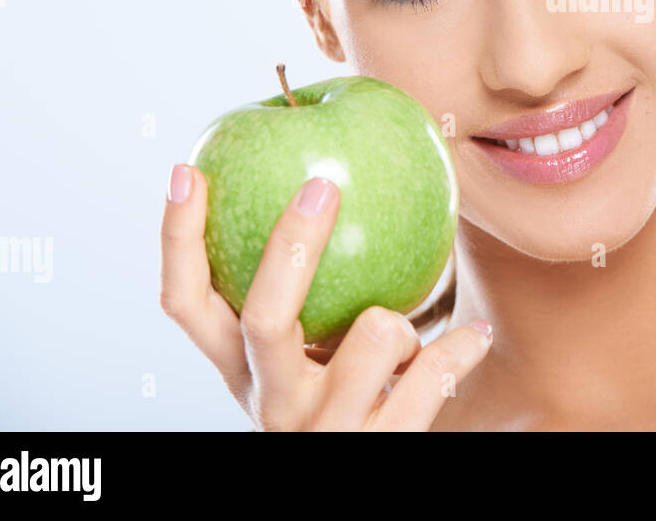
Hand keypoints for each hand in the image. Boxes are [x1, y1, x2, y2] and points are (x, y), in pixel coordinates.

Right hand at [159, 163, 490, 429]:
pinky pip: (435, 374)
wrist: (360, 484)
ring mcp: (328, 430)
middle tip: (322, 184)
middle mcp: (273, 404)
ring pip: (372, 337)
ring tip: (407, 330)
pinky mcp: (385, 446)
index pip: (186, 304)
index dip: (178, 239)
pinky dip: (461, 348)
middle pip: (264, 317)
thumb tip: (324, 175)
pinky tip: (477, 334)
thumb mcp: (307, 357)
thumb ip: (305, 294)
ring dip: (399, 321)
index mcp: (241, 371)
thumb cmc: (343, 397)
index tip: (187, 170)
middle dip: (290, 244)